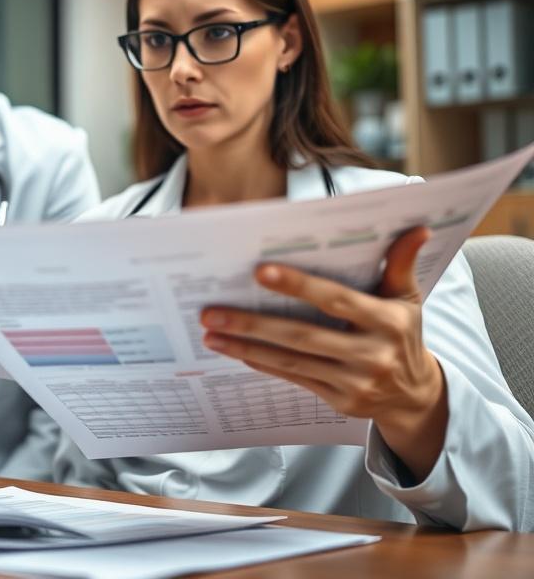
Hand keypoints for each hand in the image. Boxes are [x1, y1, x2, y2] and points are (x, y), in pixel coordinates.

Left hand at [200, 226, 447, 480]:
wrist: (415, 397)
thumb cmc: (404, 336)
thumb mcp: (409, 299)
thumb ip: (401, 263)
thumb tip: (416, 228)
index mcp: (388, 322)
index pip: (336, 299)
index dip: (299, 286)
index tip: (259, 272)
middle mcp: (371, 353)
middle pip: (303, 335)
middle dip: (253, 323)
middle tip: (212, 312)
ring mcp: (354, 381)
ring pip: (291, 360)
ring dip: (246, 346)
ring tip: (211, 332)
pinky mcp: (339, 401)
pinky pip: (294, 378)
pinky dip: (262, 363)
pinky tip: (235, 350)